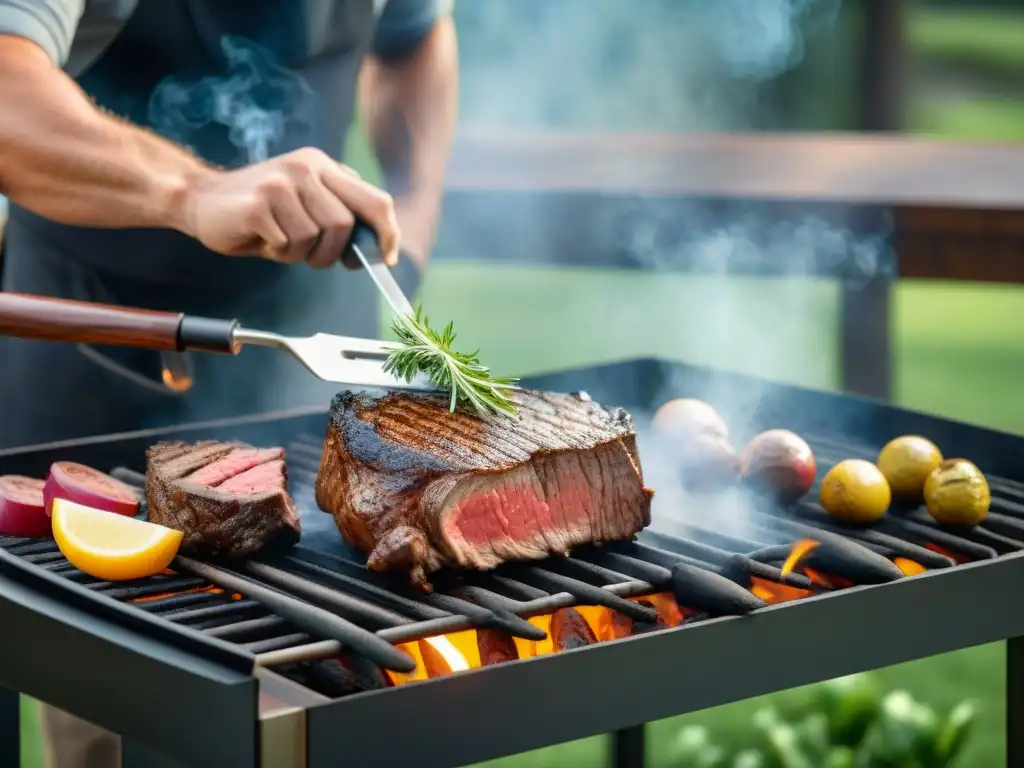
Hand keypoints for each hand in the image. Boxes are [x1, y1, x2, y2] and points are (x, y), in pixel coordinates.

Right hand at [182, 148, 399, 268]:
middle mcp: (305, 168)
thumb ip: (340, 213)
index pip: (374, 200)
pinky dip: (277, 252)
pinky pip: (287, 243)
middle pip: (344, 224)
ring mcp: (282, 183)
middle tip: (310, 256)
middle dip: (332, 252)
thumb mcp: (307, 204)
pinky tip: (262, 239)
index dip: (386, 233)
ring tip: (279, 241)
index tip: (385, 258)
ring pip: (315, 237)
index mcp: (323, 166)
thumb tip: (377, 247)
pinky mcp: (259, 203)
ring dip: (300, 253)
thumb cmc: (260, 212)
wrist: (201, 201)